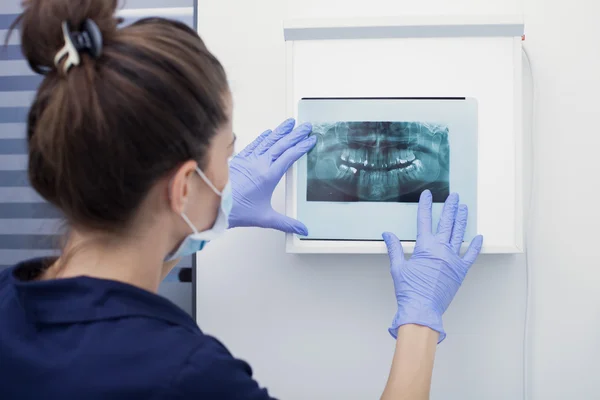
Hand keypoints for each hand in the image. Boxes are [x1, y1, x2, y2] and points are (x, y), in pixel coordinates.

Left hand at [228, 118, 315, 234]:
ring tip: (290, 123)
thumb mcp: (265, 218)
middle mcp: (260, 164)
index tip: (310, 140)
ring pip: (268, 141)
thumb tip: (301, 230)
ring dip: (280, 131)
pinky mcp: (238, 160)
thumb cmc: (235, 210)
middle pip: (282, 145)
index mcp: (269, 176)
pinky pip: (254, 145)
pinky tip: (267, 133)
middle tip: (305, 126)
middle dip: (295, 134)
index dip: (302, 147)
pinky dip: (262, 138)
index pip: (290, 156)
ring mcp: (249, 160)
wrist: (213, 204)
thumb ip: (286, 223)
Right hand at [382, 190, 482, 342]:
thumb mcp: (397, 267)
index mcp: (425, 247)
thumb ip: (394, 248)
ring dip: (462, 219)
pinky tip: (478, 237)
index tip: (427, 196)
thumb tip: (388, 234)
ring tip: (464, 208)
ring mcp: (453, 259)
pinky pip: (470, 255)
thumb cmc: (410, 291)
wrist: (422, 309)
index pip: (424, 220)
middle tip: (454, 196)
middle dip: (450, 207)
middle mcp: (441, 250)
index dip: (425, 206)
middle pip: (446, 223)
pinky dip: (474, 246)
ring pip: (459, 234)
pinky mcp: (460, 271)